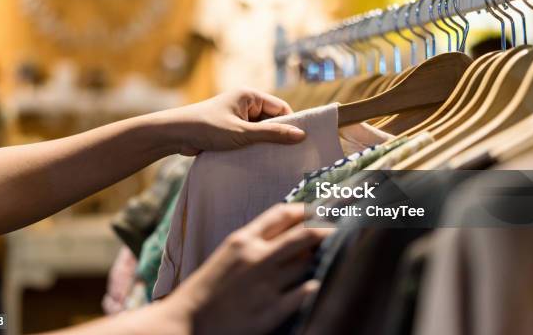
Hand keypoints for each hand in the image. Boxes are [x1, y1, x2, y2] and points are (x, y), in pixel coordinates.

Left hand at [157, 88, 305, 155]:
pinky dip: (253, 147)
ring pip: (260, 131)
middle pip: (272, 120)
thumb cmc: (207, 128)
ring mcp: (237, 117)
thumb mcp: (243, 133)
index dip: (290, 124)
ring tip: (273, 159)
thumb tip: (301, 135)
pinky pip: (249, 138)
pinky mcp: (229, 130)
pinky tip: (258, 160)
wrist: (175, 134)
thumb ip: (272, 134)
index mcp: (250, 96)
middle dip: (277, 136)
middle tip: (289, 154)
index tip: (299, 142)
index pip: (281, 108)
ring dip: (264, 144)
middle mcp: (245, 104)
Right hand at [163, 203, 331, 334]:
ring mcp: (265, 284)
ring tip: (337, 255)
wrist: (187, 322)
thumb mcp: (227, 256)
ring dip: (324, 257)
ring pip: (309, 262)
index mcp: (242, 239)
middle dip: (329, 228)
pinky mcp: (271, 311)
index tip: (322, 209)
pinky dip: (316, 285)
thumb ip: (255, 244)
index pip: (282, 213)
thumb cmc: (207, 289)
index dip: (306, 209)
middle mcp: (257, 257)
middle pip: (304, 234)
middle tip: (345, 228)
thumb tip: (291, 238)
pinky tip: (322, 283)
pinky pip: (305, 292)